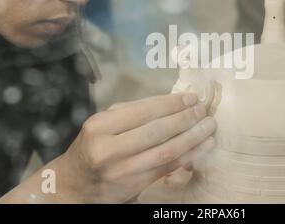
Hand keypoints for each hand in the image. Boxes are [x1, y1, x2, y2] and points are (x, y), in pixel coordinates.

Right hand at [55, 93, 215, 202]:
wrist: (75, 184)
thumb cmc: (94, 145)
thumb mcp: (104, 123)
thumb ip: (132, 112)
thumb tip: (171, 102)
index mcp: (100, 127)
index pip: (143, 111)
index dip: (170, 104)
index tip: (190, 97)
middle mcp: (109, 149)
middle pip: (156, 131)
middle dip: (185, 119)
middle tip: (203, 110)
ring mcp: (122, 171)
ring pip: (165, 152)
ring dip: (192, 138)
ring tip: (209, 127)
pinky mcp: (133, 186)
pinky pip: (167, 168)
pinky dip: (188, 156)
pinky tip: (202, 146)